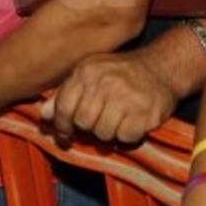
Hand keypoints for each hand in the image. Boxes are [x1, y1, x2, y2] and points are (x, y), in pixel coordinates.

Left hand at [40, 52, 175, 143]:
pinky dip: (127, 136)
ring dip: (108, 133)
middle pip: (83, 122)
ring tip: (115, 121)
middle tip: (97, 125)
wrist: (160, 67)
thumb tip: (44, 114)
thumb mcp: (89, 72)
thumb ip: (66, 92)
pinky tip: (130, 123)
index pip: (64, 106)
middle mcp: (105, 83)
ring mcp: (126, 97)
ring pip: (103, 133)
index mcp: (86, 72)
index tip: (64, 134)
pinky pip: (125, 138)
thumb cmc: (120, 72)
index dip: (61, 124)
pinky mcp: (145, 113)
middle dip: (88, 129)